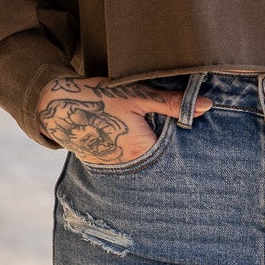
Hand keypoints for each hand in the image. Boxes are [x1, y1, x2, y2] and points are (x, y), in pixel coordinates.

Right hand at [37, 77, 211, 164]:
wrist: (57, 106)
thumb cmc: (99, 98)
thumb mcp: (138, 95)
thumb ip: (172, 103)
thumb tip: (207, 105)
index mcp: (143, 151)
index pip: (176, 152)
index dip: (184, 141)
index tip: (190, 135)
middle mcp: (131, 166)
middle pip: (161, 158)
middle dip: (168, 145)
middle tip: (167, 132)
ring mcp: (116, 169)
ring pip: (145, 160)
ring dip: (149, 148)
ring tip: (143, 135)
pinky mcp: (106, 165)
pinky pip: (128, 161)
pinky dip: (132, 151)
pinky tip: (126, 138)